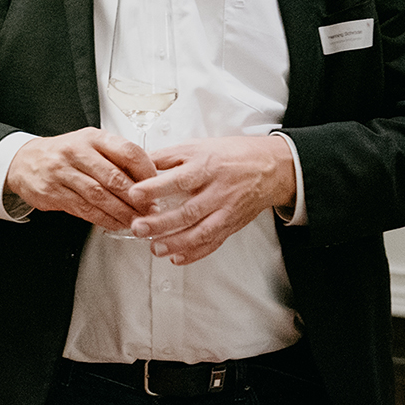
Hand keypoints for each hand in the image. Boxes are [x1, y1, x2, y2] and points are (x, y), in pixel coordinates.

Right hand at [4, 128, 156, 229]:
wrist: (26, 161)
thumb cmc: (66, 153)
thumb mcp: (91, 144)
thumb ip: (117, 157)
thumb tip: (151, 177)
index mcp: (92, 137)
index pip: (127, 151)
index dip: (146, 171)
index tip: (157, 185)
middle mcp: (77, 152)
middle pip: (114, 177)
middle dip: (137, 198)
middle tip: (152, 209)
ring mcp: (63, 173)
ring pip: (100, 196)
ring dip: (122, 212)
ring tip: (138, 221)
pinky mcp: (54, 193)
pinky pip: (85, 209)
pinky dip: (104, 219)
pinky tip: (117, 224)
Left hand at [128, 135, 295, 264]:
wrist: (269, 168)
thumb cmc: (230, 155)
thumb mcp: (197, 146)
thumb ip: (167, 156)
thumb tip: (139, 162)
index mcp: (207, 167)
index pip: (179, 179)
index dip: (155, 188)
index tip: (135, 194)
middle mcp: (218, 191)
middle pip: (188, 211)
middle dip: (161, 223)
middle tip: (139, 227)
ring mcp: (226, 211)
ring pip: (201, 231)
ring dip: (177, 243)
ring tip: (155, 248)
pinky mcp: (231, 225)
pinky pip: (213, 242)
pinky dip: (195, 253)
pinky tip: (177, 257)